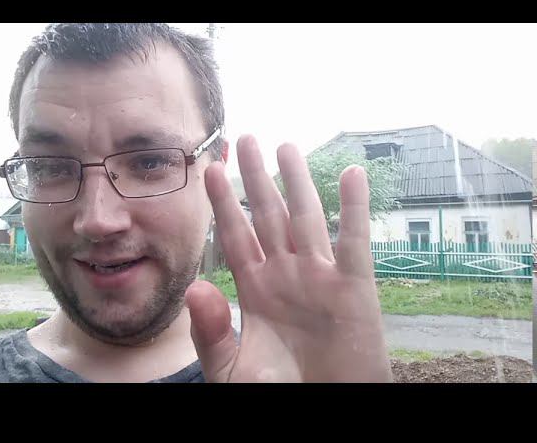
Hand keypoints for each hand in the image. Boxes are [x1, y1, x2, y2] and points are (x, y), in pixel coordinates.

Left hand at [185, 135, 391, 381]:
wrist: (327, 409)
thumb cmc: (280, 393)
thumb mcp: (233, 370)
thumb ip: (211, 332)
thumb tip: (194, 287)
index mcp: (255, 290)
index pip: (234, 235)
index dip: (222, 203)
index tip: (210, 170)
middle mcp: (286, 275)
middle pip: (267, 215)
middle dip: (256, 178)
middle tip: (244, 139)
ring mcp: (320, 277)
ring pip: (306, 218)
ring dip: (298, 181)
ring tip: (286, 145)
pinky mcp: (355, 288)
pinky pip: (354, 242)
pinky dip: (354, 209)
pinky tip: (352, 174)